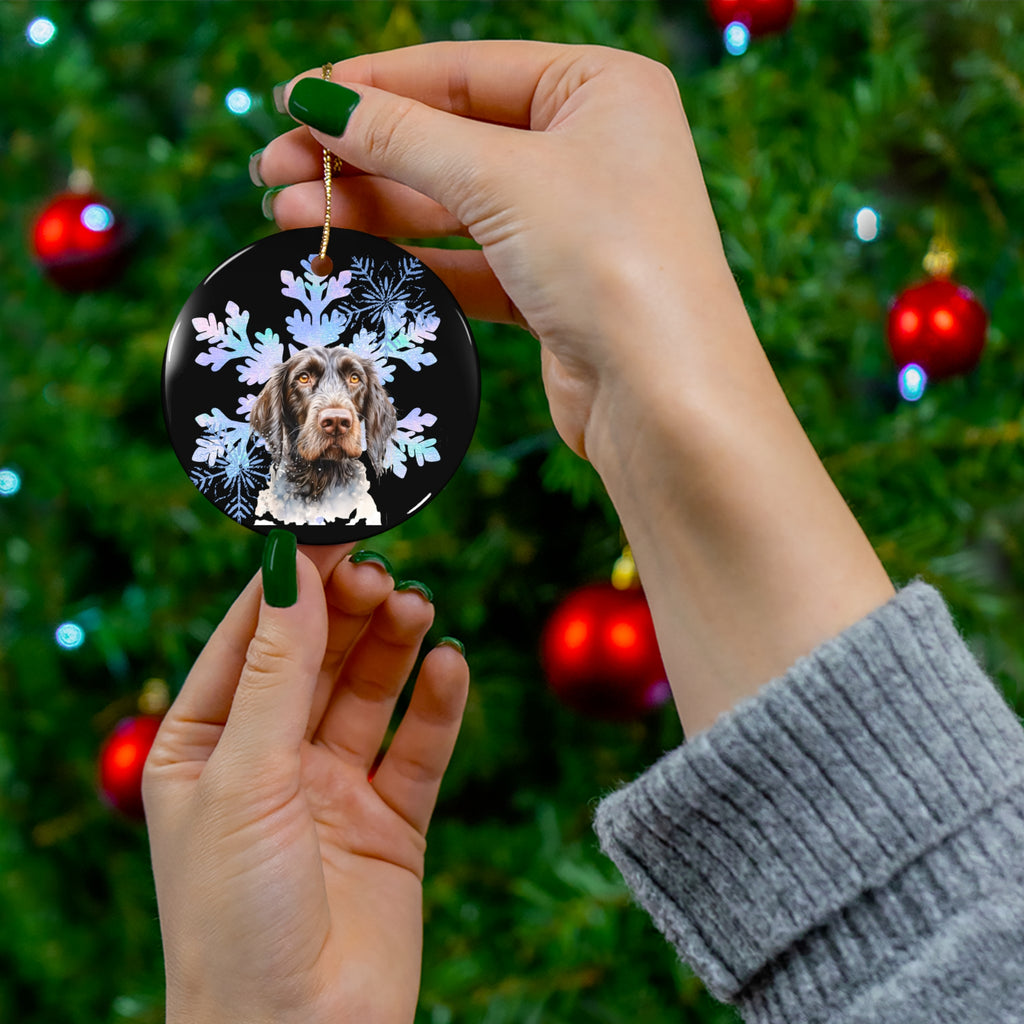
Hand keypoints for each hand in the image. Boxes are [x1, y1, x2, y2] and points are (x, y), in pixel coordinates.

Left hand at [143, 541, 468, 1023]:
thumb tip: (293, 568)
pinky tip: (450, 667)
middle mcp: (270, 759)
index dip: (291, 582)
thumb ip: (278, 671)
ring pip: (370, 692)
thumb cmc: (235, 916)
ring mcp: (333, 788)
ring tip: (417, 608)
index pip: (251, 638)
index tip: (331, 527)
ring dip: (393, 646)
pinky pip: (419, 747)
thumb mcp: (245, 776)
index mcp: (206, 745)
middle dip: (348, 610)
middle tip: (381, 572)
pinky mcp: (392, 821)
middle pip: (317, 656)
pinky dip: (438, 705)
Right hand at [257, 42, 892, 736]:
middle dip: (361, 156)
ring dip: (374, 209)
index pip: (464, 71)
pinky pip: (471, 260)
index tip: (294, 103)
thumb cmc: (609, 260)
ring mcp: (574, 223)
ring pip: (455, 205)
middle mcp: (591, 148)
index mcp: (600, 88)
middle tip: (272, 171)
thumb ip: (404, 137)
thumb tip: (316, 102)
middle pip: (452, 139)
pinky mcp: (555, 289)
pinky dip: (414, 258)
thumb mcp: (500, 179)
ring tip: (289, 214)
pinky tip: (350, 255)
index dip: (373, 86)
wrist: (666, 398)